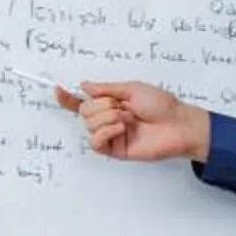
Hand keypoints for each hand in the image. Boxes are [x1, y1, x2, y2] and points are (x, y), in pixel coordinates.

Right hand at [60, 80, 210, 162]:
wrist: (177, 125)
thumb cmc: (161, 106)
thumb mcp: (132, 88)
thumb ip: (106, 88)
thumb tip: (84, 85)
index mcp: (112, 103)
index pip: (84, 102)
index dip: (69, 98)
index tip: (58, 90)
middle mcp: (109, 119)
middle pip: (84, 111)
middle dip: (101, 105)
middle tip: (122, 107)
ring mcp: (112, 135)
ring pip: (89, 125)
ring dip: (107, 117)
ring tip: (127, 119)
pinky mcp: (115, 149)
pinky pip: (96, 141)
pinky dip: (106, 131)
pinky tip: (121, 128)